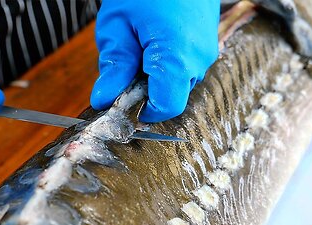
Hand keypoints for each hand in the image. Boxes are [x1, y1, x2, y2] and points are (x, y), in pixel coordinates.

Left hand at [91, 0, 219, 122]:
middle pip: (171, 96)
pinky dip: (166, 65)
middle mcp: (199, 59)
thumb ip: (114, 67)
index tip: (123, 102)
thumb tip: (104, 101)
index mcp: (177, 55)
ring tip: (139, 47)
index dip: (142, 111)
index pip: (165, 107)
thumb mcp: (117, 25)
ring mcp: (207, 52)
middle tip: (125, 66)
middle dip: (145, 91)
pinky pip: (185, 68)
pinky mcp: (206, 46)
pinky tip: (153, 43)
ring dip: (155, 77)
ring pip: (177, 83)